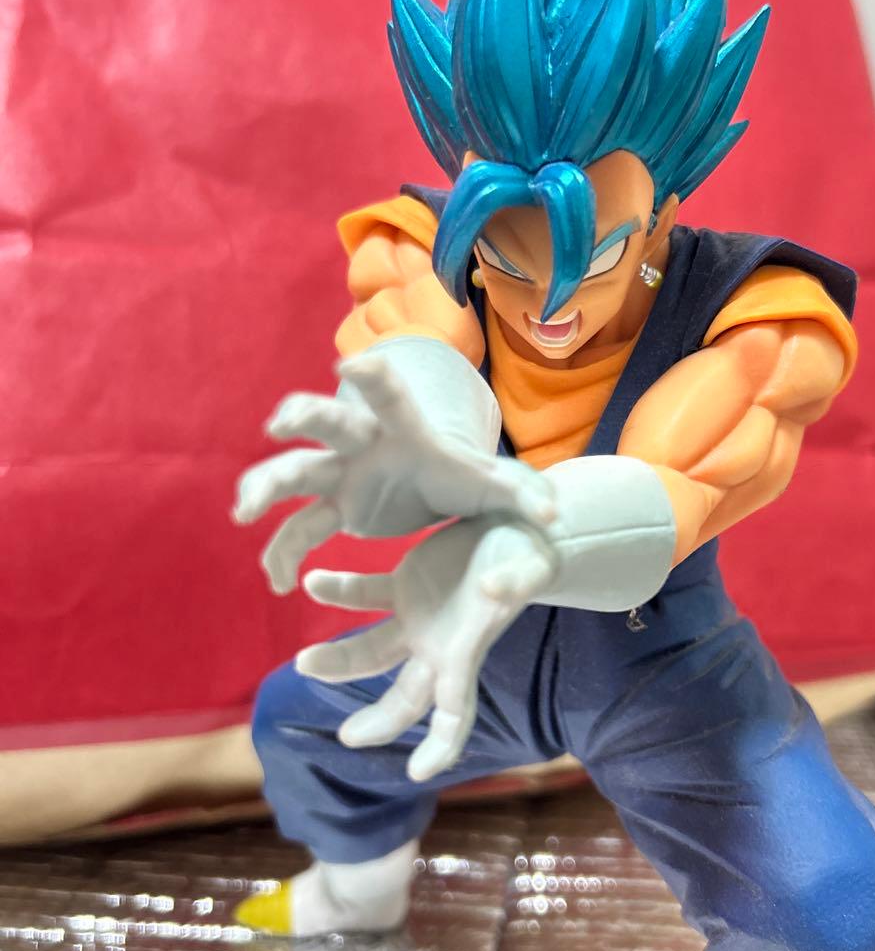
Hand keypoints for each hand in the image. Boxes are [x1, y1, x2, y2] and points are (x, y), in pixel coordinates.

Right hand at [233, 353, 554, 593]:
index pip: (389, 396)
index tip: (349, 367)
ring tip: (244, 514)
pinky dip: (283, 554)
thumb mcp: (495, 486)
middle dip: (304, 417)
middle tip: (280, 424)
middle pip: (328, 423)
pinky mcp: (333, 508)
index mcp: (407, 430)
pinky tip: (279, 584)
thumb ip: (522, 496)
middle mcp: (366, 445)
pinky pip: (298, 529)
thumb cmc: (465, 475)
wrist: (438, 483)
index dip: (372, 380)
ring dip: (267, 487)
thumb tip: (554, 516)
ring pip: (295, 473)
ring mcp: (343, 475)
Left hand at [295, 516, 556, 781]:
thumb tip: (493, 588)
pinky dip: (339, 592)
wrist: (518, 523)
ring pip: (370, 652)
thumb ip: (516, 581)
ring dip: (338, 661)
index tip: (418, 772)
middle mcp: (438, 645)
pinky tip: (314, 581)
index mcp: (467, 651)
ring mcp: (418, 618)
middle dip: (377, 722)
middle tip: (348, 736)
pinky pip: (364, 596)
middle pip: (403, 700)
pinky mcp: (406, 585)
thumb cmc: (531, 553)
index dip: (441, 745)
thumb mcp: (531, 566)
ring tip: (303, 661)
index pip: (456, 712)